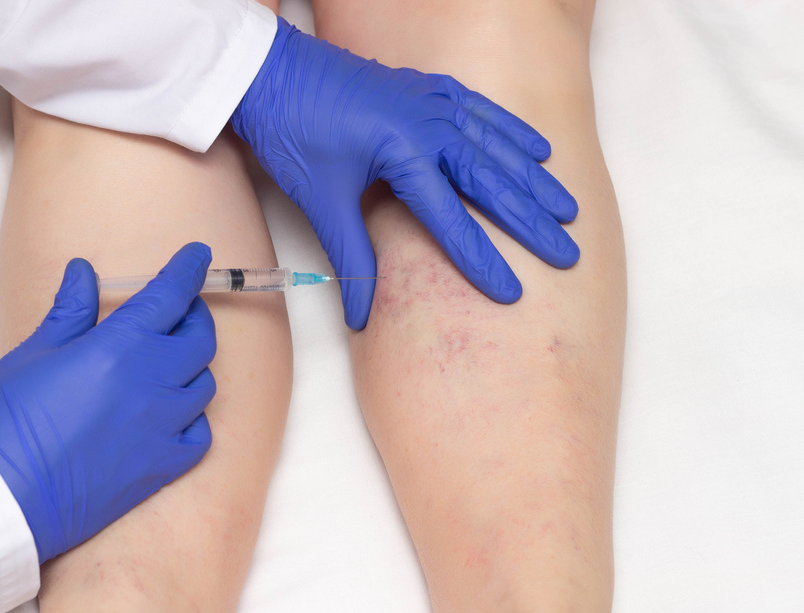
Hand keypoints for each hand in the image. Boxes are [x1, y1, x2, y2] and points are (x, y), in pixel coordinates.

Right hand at [0, 243, 216, 562]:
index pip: (169, 296)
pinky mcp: (162, 467)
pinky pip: (200, 434)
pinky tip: (173, 414)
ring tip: (171, 363)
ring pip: (204, 385)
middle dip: (195, 317)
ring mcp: (162, 427)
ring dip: (193, 367)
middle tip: (179, 312)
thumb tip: (84, 271)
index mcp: (118, 347)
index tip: (197, 255)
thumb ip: (69, 311)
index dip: (187, 270)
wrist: (2, 498)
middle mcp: (151, 383)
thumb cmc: (7, 421)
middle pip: (199, 339)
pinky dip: (194, 418)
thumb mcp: (32, 354)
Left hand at [232, 18, 579, 329]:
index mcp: (403, 152)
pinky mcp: (424, 88)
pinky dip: (511, 131)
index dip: (483, 260)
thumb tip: (362, 316)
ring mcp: (430, 100)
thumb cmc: (292, 133)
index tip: (512, 292)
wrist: (269, 72)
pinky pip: (480, 111)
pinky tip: (537, 149)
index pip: (452, 220)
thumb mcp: (322, 201)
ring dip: (533, 179)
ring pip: (496, 145)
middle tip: (566, 253)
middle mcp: (428, 122)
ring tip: (567, 209)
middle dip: (530, 221)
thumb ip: (352, 257)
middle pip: (492, 180)